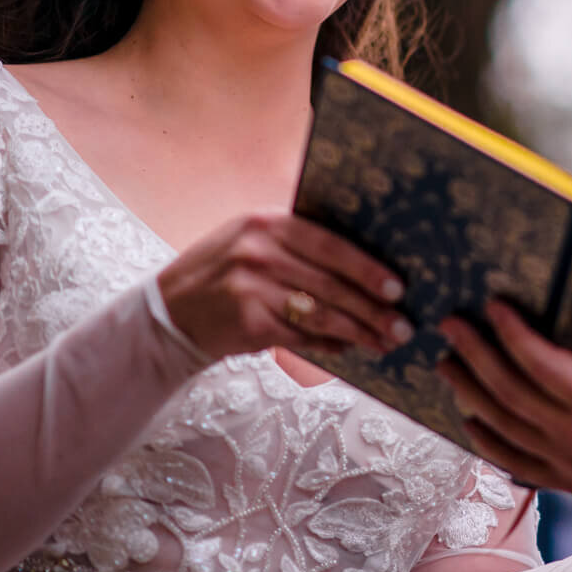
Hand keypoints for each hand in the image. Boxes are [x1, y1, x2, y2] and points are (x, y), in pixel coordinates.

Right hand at [155, 212, 411, 361]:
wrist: (169, 310)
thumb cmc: (223, 274)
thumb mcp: (253, 241)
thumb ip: (298, 245)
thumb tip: (365, 268)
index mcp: (267, 222)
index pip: (330, 243)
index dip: (367, 267)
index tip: (397, 287)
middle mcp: (259, 250)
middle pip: (331, 283)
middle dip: (372, 308)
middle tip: (402, 326)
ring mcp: (251, 286)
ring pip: (321, 313)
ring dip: (358, 331)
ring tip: (385, 343)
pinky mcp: (247, 322)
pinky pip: (300, 337)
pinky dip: (327, 345)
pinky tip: (346, 350)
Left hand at [437, 298, 571, 522]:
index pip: (544, 365)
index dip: (513, 333)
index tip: (493, 305)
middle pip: (510, 392)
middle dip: (476, 355)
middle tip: (450, 325)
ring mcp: (569, 463)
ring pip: (504, 427)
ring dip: (470, 393)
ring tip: (446, 364)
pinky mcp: (570, 482)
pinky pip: (515, 464)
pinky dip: (486, 443)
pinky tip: (470, 422)